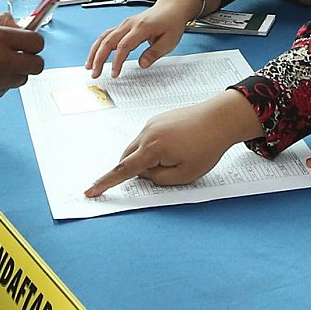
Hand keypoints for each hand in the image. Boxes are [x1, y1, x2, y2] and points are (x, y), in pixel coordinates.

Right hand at [0, 13, 44, 120]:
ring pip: (21, 80)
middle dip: (31, 62)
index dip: (34, 44)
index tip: (29, 45)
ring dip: (14, 74)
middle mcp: (0, 60)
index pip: (37, 43)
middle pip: (37, 66)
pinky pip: (4, 92)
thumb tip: (17, 25)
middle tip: (20, 58)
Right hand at [85, 0, 198, 78]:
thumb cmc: (171, 23)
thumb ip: (155, 53)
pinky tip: (94, 56)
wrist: (171, 7)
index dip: (117, 61)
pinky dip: (98, 46)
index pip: (124, 46)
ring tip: (89, 67)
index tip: (114, 73)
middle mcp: (130, 24)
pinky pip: (107, 35)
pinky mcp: (123, 26)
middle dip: (99, 58)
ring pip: (104, 37)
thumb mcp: (169, 41)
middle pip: (108, 41)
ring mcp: (125, 24)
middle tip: (95, 74)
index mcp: (142, 27)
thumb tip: (142, 64)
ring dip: (95, 52)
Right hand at [85, 91, 262, 195]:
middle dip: (137, 170)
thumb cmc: (207, 146)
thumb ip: (159, 179)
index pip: (123, 170)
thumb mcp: (185, 174)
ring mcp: (152, 124)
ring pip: (138, 148)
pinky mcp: (159, 119)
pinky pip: (148, 138)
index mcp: (152, 148)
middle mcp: (147, 133)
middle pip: (128, 158)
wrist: (221, 118)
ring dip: (148, 159)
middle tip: (165, 171)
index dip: (105, 183)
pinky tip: (178, 146)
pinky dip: (154, 148)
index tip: (90, 191)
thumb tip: (145, 173)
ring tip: (178, 157)